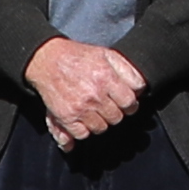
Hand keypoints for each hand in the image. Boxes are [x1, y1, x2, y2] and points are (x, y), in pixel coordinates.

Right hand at [31, 38, 149, 143]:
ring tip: (94, 110)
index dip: (130, 104)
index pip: (129, 103)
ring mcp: (80, 108)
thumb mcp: (107, 55)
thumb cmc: (78, 56)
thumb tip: (141, 89)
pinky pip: (83, 134)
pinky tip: (83, 118)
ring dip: (100, 121)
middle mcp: (94, 95)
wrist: (47, 60)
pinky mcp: (66, 117)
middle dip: (115, 112)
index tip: (125, 103)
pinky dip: (84, 129)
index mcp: (106, 78)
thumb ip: (128, 71)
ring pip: (101, 128)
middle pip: (116, 118)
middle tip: (107, 104)